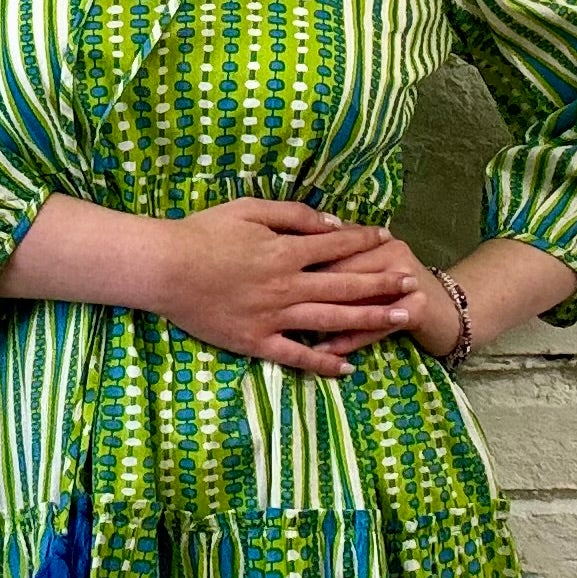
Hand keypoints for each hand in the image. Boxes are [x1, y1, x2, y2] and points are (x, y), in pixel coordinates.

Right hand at [159, 198, 435, 377]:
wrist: (163, 268)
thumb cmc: (202, 233)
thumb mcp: (248, 209)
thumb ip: (293, 216)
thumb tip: (332, 224)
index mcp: (285, 251)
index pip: (337, 244)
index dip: (365, 240)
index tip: (389, 239)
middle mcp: (287, 285)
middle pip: (346, 283)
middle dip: (383, 282)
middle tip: (413, 283)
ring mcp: (274, 317)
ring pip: (332, 319)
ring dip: (370, 320)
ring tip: (401, 320)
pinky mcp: (256, 342)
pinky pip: (297, 356)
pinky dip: (324, 363)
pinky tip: (349, 368)